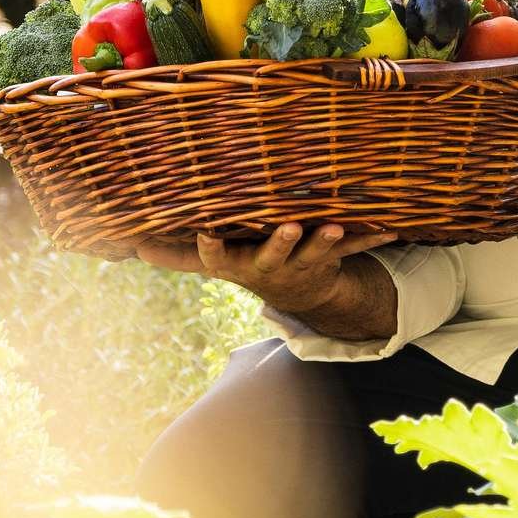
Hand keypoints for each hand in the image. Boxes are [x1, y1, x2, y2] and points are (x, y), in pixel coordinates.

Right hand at [131, 221, 396, 319]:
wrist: (297, 292)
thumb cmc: (245, 261)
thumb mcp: (210, 260)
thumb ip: (173, 251)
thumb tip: (126, 242)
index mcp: (237, 262)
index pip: (218, 255)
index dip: (212, 246)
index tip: (207, 232)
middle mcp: (271, 265)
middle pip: (273, 254)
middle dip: (280, 243)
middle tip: (288, 229)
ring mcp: (304, 263)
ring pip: (315, 252)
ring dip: (325, 241)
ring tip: (331, 226)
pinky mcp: (332, 257)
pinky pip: (355, 246)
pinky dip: (372, 236)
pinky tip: (392, 225)